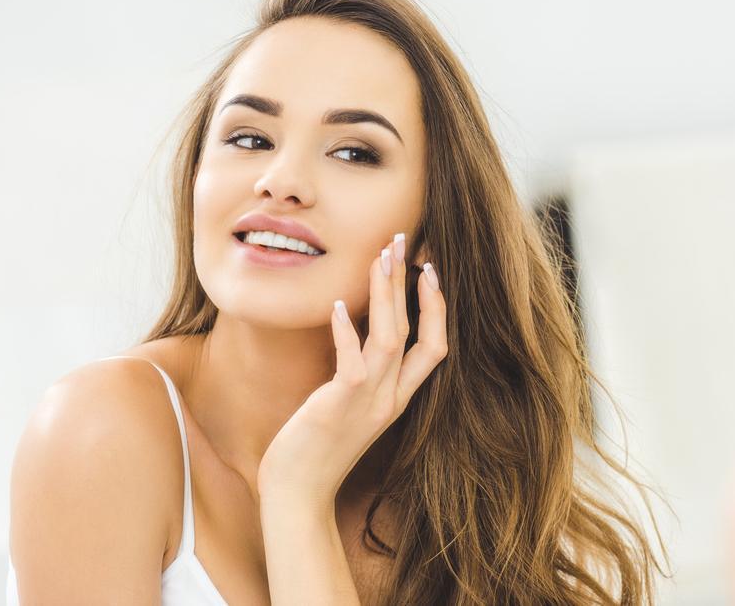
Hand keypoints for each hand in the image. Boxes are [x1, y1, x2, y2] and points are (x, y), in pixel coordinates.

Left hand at [256, 233, 447, 511]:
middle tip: (403, 241)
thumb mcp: (347, 406)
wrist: (297, 493)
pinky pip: (353, 360)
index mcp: (397, 398)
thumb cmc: (315, 449)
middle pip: (414, 332)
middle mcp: (391, 397)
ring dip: (387, 294)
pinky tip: (337, 306)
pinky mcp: (341, 404)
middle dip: (410, 283)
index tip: (430, 271)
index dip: (437, 309)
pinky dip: (347, 330)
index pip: (435, 348)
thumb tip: (350, 329)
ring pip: (390, 338)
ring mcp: (369, 401)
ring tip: (381, 256)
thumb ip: (358, 373)